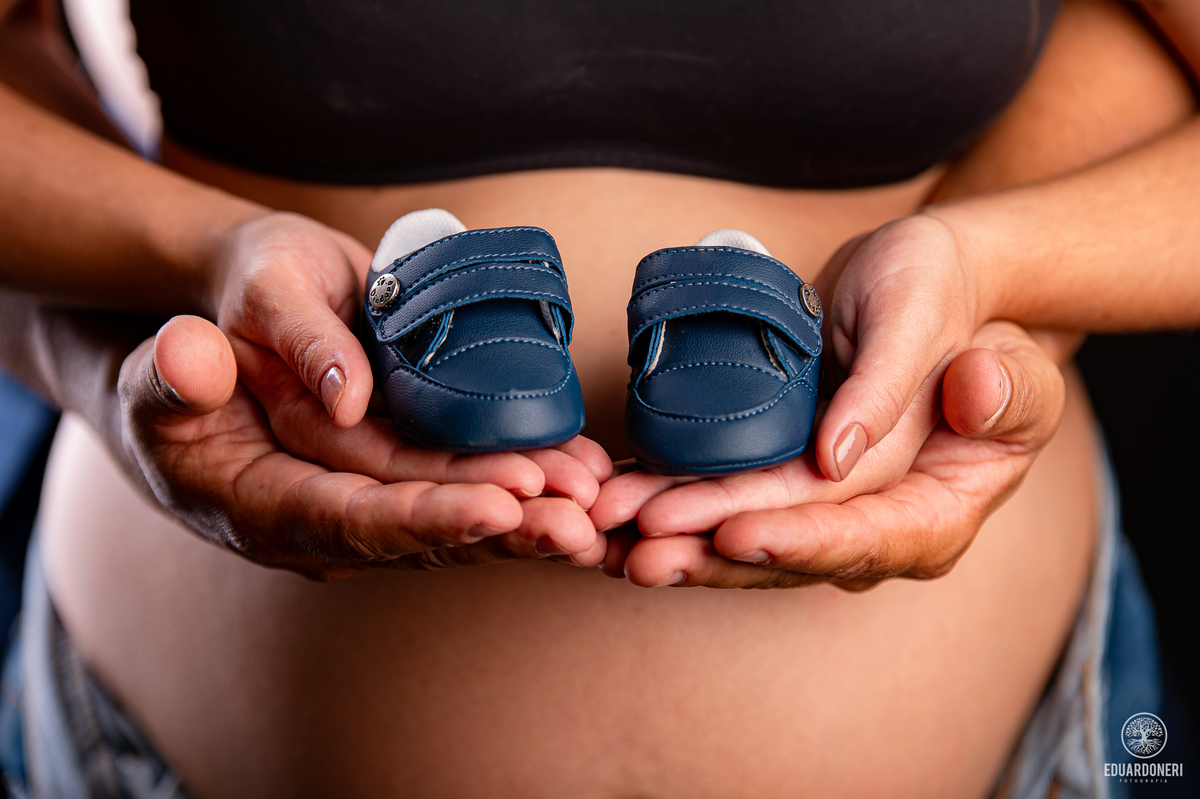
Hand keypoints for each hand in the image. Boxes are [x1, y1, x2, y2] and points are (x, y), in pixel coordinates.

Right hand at [119, 315, 609, 580]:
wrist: (209, 348)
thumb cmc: (178, 355)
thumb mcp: (159, 357)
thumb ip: (183, 372)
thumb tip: (256, 373)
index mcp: (257, 508)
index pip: (351, 522)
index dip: (427, 517)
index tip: (499, 507)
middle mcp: (320, 522)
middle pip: (423, 530)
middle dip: (505, 524)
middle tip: (579, 519)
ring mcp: (363, 502)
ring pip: (456, 515)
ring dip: (531, 511)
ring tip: (597, 496)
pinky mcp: (395, 477)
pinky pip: (464, 487)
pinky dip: (524, 482)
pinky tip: (582, 473)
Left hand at [593, 321, 1062, 587]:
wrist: (925, 285)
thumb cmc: (949, 299)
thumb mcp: (953, 324)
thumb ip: (905, 387)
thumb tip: (842, 453)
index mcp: (942, 504)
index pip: (866, 534)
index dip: (798, 540)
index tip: (733, 535)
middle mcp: (881, 522)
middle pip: (789, 547)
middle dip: (709, 551)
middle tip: (638, 549)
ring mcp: (827, 506)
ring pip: (744, 533)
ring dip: (676, 537)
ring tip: (608, 534)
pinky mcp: (785, 480)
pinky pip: (726, 498)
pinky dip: (669, 501)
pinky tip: (616, 503)